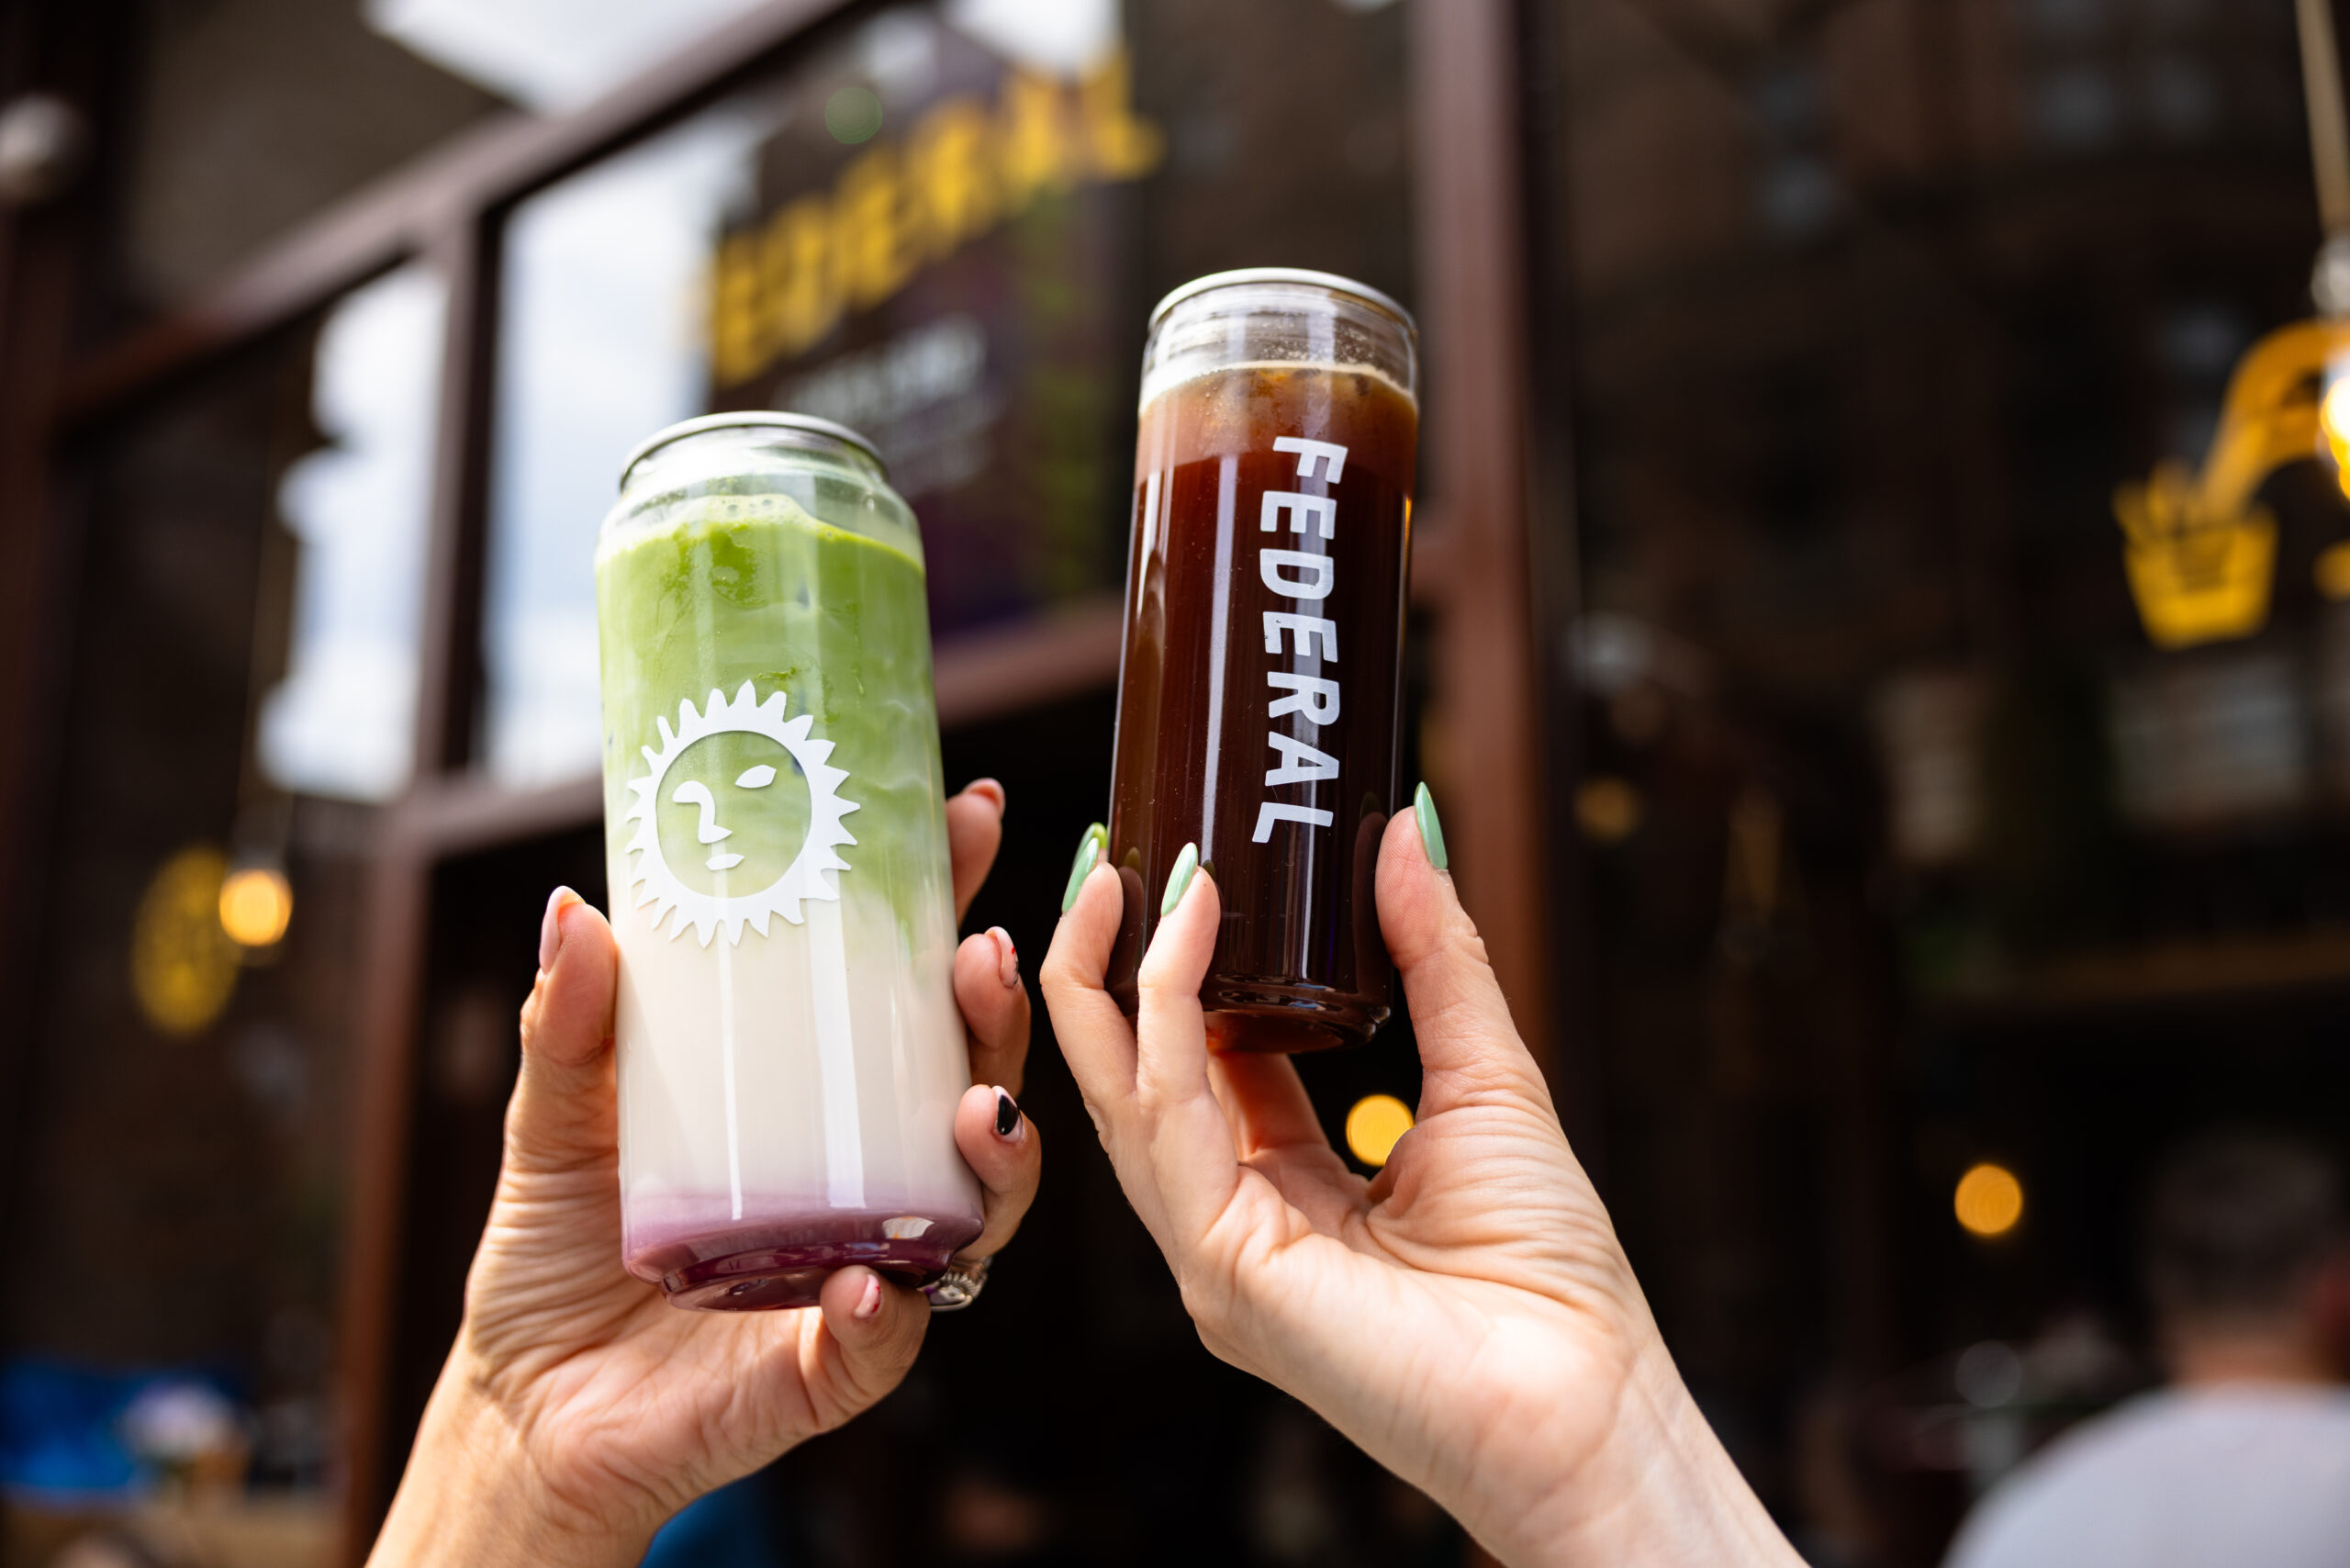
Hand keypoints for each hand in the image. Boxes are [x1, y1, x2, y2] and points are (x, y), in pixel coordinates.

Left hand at [368, 780, 1039, 1567]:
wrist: (521, 1407)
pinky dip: (891, 1314)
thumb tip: (579, 911)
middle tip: (981, 953)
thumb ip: (569, 1027)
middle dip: (998, 1017)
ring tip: (979, 1108)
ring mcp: (861, 1268)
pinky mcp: (828, 1370)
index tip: (966, 818)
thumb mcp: (558, 1120)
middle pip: (970, 1083)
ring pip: (973, 1211)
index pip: (904, 992)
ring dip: (1000, 1156)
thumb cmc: (560, 1252)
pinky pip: (888, 1343)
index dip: (946, 906)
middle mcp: (864, 1176)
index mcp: (819, 1100)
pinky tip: (875, 1283)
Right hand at [1040, 800, 1799, 1567]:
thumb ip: (1434, 955)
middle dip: (1105, 959)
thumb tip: (1406, 829)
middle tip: (1108, 847)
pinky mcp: (1221, 1269)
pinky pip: (1168, 1122)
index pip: (1193, 1062)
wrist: (1588, 1404)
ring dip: (1116, 972)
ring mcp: (1211, 1253)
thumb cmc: (1552, 1276)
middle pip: (1128, 1074)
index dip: (1176, 965)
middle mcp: (1227, 1223)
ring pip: (1122, 1093)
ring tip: (1133, 868)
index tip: (1181, 862)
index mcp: (1278, 1189)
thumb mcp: (1485, 1076)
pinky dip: (1168, 1017)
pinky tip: (1193, 932)